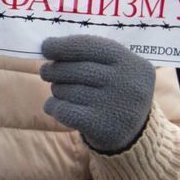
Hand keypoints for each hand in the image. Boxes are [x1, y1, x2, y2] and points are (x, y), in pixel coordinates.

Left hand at [41, 35, 154, 153]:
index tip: (46, 46)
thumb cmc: (116, 92)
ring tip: (61, 91)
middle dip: (54, 69)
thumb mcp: (117, 70)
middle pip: (74, 69)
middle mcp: (127, 83)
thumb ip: (90, 55)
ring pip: (66, 90)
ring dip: (56, 89)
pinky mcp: (101, 126)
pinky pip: (63, 110)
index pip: (91, 46)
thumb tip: (48, 46)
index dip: (64, 45)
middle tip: (46, 71)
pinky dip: (53, 106)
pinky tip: (55, 106)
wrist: (134, 134)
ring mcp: (115, 106)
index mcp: (132, 63)